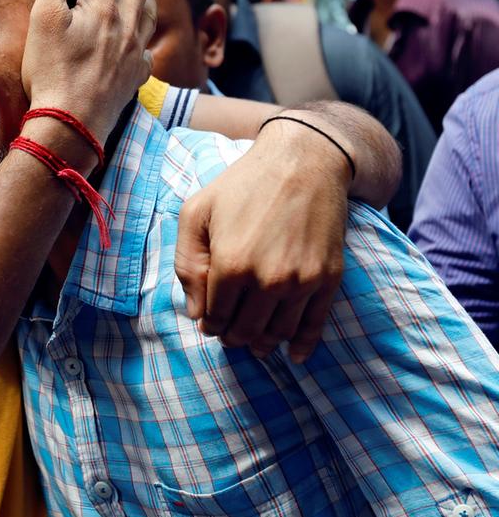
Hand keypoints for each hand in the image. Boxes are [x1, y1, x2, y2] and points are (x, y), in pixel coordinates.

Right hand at [21, 0, 155, 144]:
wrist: (72, 123)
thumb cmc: (52, 71)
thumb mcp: (45, 18)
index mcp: (102, 6)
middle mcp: (125, 24)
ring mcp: (134, 51)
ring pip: (149, 11)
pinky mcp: (135, 77)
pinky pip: (147, 48)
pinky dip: (147, 34)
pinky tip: (144, 37)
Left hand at [175, 119, 347, 362]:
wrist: (304, 161)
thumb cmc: (243, 184)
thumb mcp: (196, 212)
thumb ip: (188, 263)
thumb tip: (196, 312)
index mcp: (231, 265)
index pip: (215, 317)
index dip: (209, 323)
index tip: (209, 322)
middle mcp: (268, 279)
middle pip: (245, 330)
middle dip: (233, 336)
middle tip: (229, 333)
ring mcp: (302, 281)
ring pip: (277, 333)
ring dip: (262, 343)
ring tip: (254, 342)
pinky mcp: (328, 278)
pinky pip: (315, 325)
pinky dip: (303, 345)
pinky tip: (294, 355)